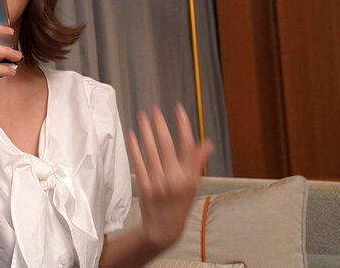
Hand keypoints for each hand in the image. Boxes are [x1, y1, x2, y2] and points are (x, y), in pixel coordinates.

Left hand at [126, 104, 213, 250]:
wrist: (164, 229)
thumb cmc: (180, 205)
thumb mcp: (194, 185)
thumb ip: (197, 163)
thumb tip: (207, 143)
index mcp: (189, 177)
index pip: (188, 146)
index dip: (183, 126)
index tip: (179, 110)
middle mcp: (174, 179)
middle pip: (166, 145)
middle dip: (160, 125)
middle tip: (155, 110)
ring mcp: (157, 182)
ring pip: (151, 151)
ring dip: (146, 132)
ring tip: (143, 117)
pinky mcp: (143, 185)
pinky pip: (138, 163)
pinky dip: (135, 148)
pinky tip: (132, 135)